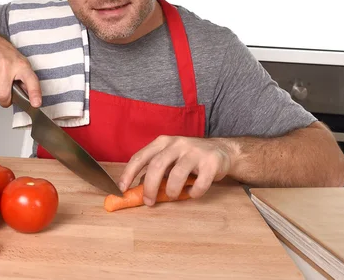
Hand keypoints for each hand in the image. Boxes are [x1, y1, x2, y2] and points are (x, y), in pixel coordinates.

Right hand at [0, 39, 41, 107]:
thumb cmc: (7, 56)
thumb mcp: (22, 65)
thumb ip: (27, 82)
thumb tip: (32, 98)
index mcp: (22, 66)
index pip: (31, 81)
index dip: (34, 93)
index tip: (36, 103)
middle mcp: (7, 66)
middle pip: (4, 95)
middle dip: (4, 101)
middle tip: (6, 96)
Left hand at [118, 136, 233, 205]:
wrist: (222, 151)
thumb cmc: (189, 157)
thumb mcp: (170, 158)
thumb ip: (155, 169)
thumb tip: (134, 188)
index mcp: (163, 142)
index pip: (141, 157)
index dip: (129, 173)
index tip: (122, 189)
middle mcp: (177, 143)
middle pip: (157, 165)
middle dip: (150, 186)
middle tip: (148, 201)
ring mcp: (195, 151)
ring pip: (178, 174)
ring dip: (172, 191)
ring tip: (173, 196)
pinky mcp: (211, 162)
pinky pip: (200, 182)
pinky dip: (194, 192)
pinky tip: (192, 193)